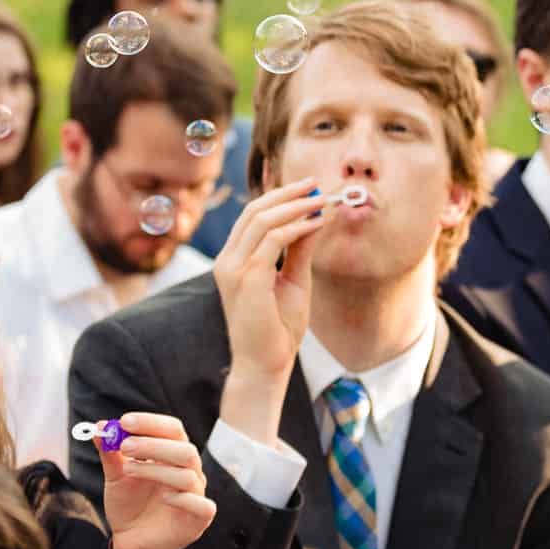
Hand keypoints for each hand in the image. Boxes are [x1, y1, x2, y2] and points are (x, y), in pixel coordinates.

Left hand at [99, 412, 217, 548]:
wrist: (130, 542)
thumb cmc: (128, 505)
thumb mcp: (116, 477)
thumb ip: (111, 453)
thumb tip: (99, 425)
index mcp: (174, 455)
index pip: (172, 429)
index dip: (151, 423)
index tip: (125, 421)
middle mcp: (189, 471)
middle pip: (184, 449)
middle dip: (154, 445)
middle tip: (125, 445)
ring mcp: (196, 495)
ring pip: (188, 475)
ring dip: (157, 468)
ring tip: (129, 470)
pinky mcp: (199, 519)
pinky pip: (201, 504)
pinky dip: (183, 498)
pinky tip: (164, 497)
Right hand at [213, 178, 326, 442]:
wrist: (265, 365)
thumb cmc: (278, 328)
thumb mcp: (294, 279)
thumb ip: (300, 249)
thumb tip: (315, 216)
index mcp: (233, 260)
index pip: (251, 216)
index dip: (279, 197)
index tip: (308, 187)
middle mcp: (227, 261)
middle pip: (254, 211)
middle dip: (287, 194)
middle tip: (316, 184)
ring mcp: (232, 269)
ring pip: (262, 220)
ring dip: (296, 206)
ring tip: (322, 200)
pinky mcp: (247, 279)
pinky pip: (273, 240)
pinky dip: (297, 227)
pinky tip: (317, 223)